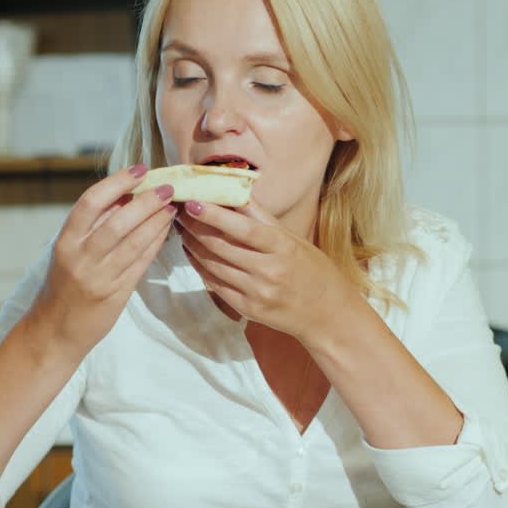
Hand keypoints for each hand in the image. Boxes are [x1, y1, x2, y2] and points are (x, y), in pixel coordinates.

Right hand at [25, 164, 175, 361]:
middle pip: (118, 221)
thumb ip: (92, 227)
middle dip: (146, 201)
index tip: (139, 170)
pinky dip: (156, 243)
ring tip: (172, 206)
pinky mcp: (116, 294)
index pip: (90, 203)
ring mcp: (98, 278)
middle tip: (166, 187)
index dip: (117, 182)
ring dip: (157, 221)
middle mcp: (80, 258)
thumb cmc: (63, 286)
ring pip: (134, 242)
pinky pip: (141, 263)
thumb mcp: (68, 252)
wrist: (54, 332)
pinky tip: (167, 229)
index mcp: (65, 242)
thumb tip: (124, 193)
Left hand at [176, 197, 357, 342]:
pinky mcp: (248, 309)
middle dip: (195, 227)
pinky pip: (215, 285)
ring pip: (214, 265)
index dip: (215, 215)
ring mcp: (257, 292)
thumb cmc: (313, 270)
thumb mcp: (294, 240)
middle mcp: (269, 271)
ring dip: (193, 246)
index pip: (243, 229)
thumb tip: (235, 192)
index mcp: (284, 248)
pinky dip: (200, 267)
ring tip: (183, 229)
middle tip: (179, 211)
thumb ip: (263, 219)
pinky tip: (192, 253)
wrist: (327, 314)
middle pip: (222, 246)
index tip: (193, 202)